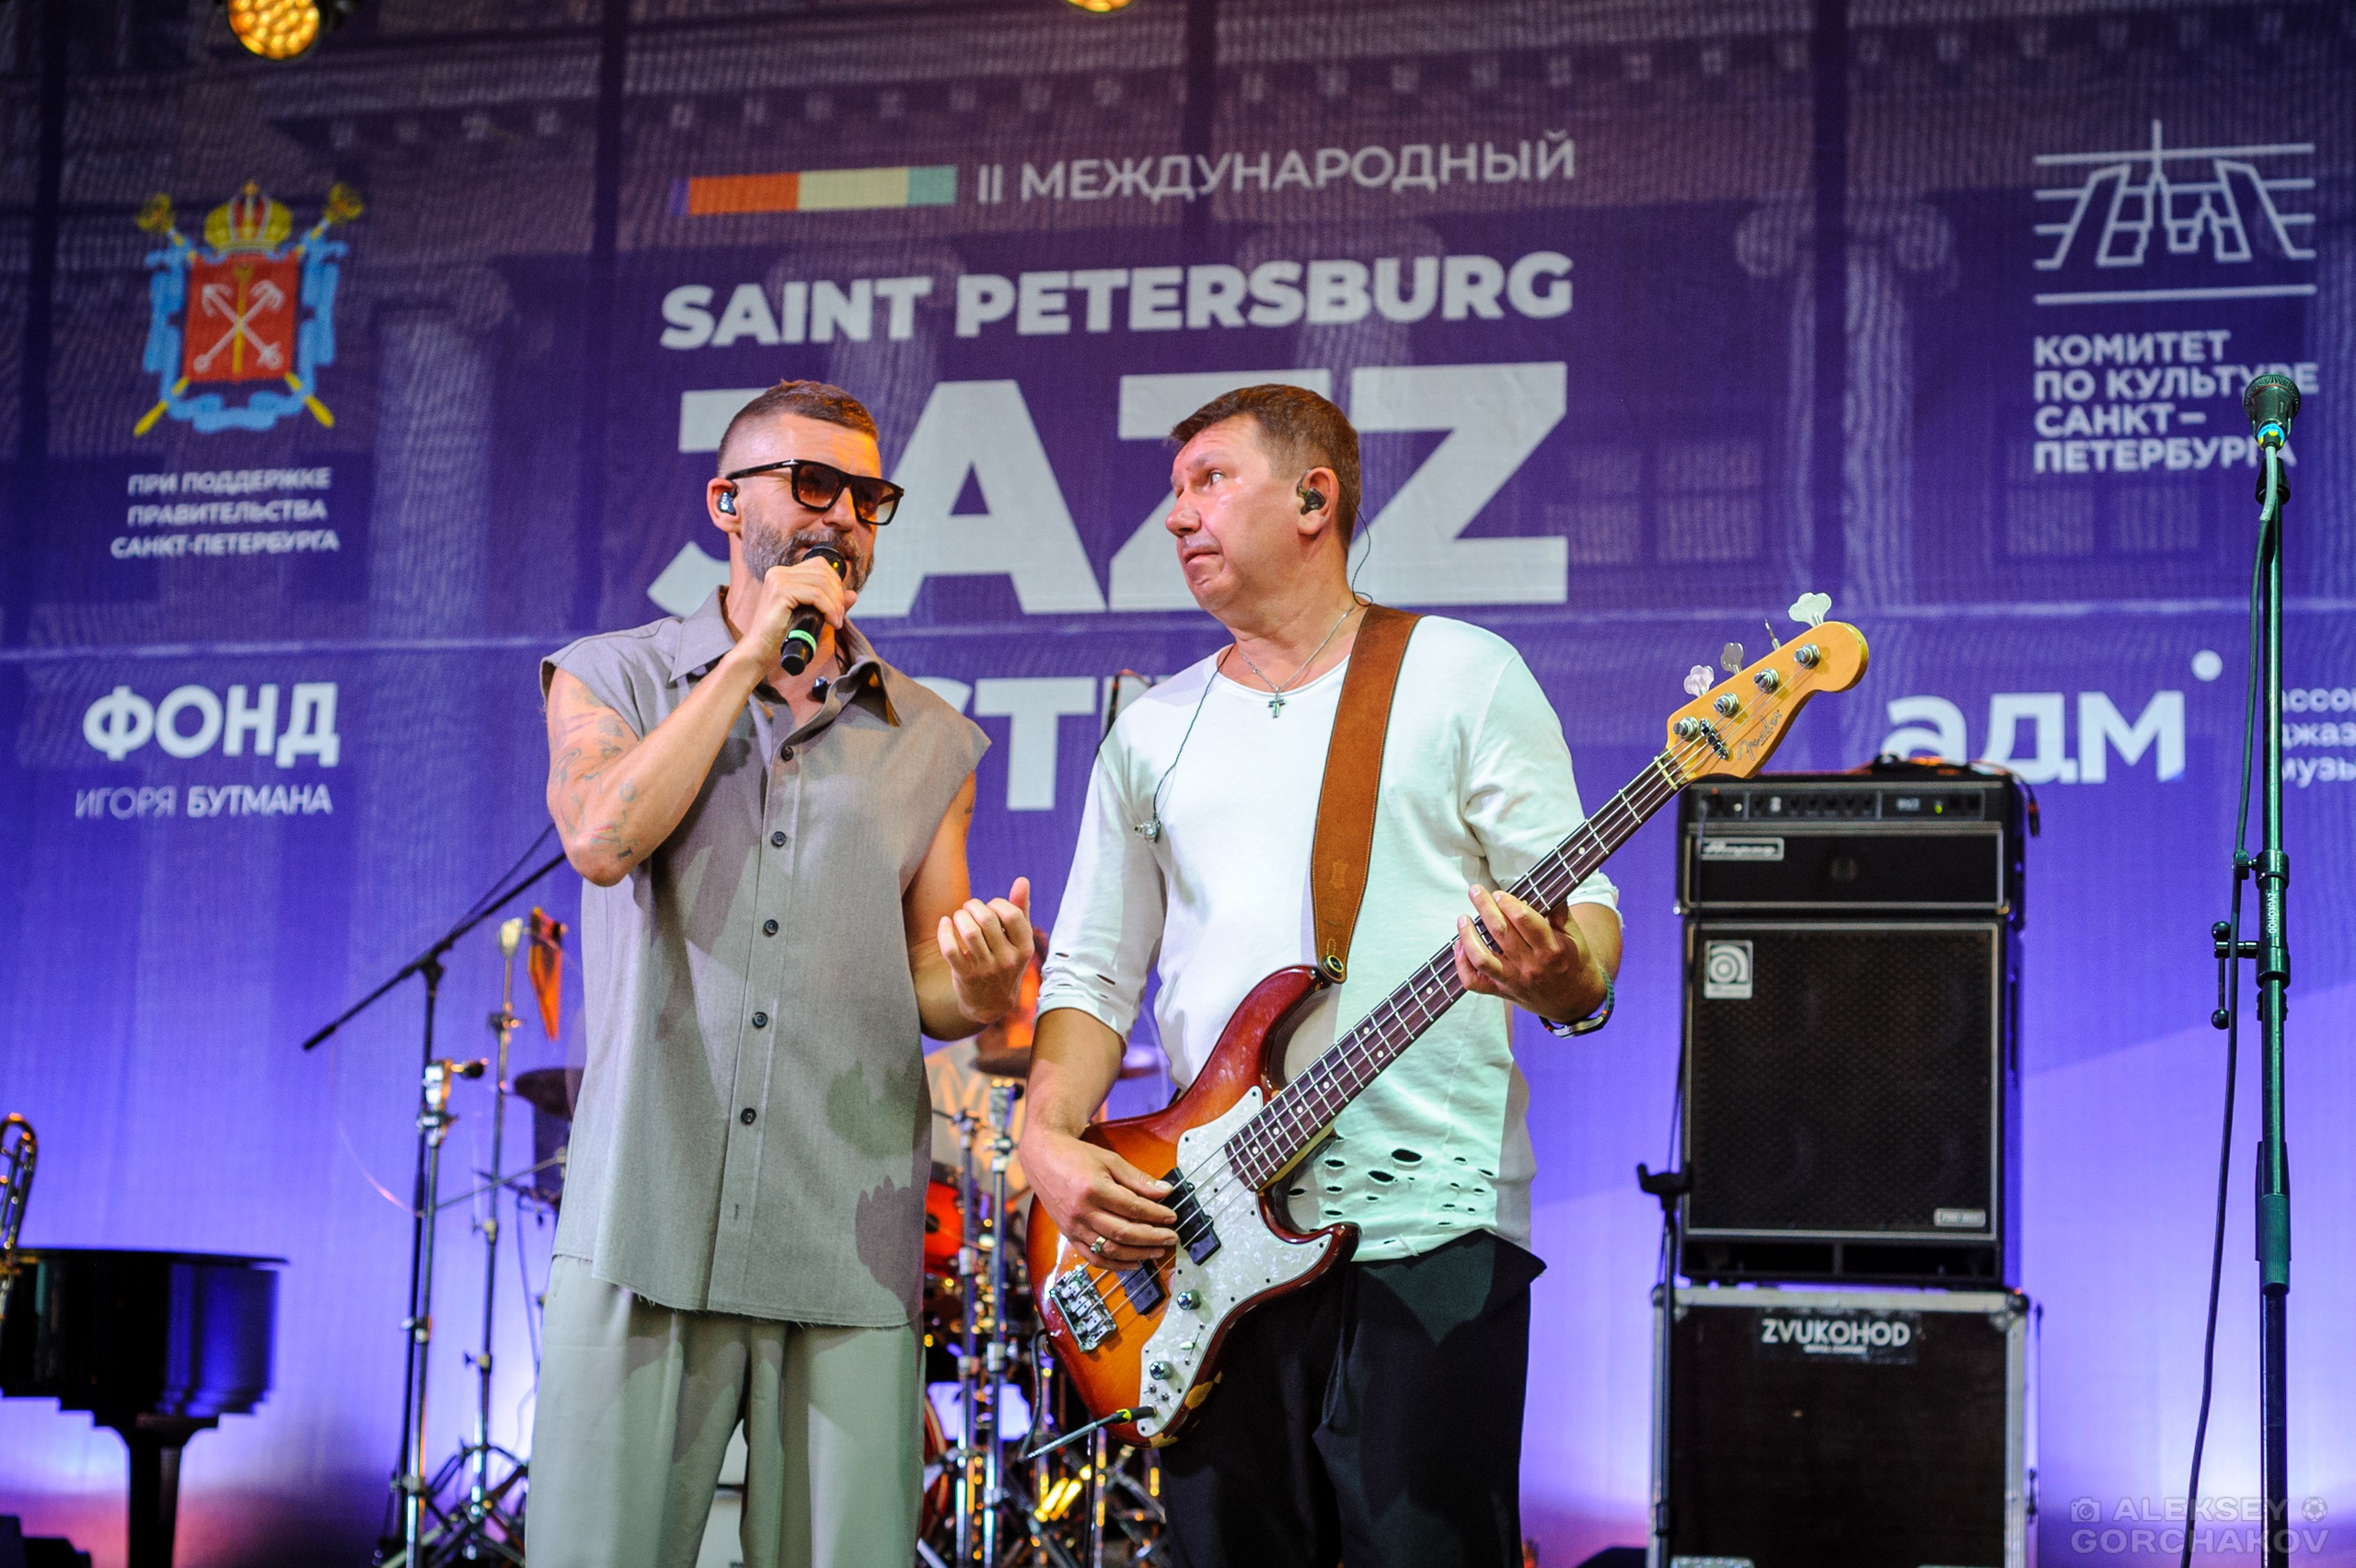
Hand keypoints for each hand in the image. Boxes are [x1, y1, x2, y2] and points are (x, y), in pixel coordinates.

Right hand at [737, 560, 856, 667]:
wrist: (760, 651)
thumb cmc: (783, 634)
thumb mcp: (811, 614)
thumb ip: (831, 602)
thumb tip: (853, 594)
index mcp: (782, 573)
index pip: (819, 564)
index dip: (835, 582)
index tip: (838, 604)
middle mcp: (778, 572)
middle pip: (823, 572)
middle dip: (838, 594)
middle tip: (839, 616)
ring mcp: (777, 580)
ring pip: (822, 583)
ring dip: (835, 603)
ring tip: (836, 621)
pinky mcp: (780, 592)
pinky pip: (815, 595)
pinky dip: (829, 609)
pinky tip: (832, 622)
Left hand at [936, 876, 1035, 1026]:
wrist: (992, 1003)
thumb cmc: (1006, 961)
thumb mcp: (1018, 941)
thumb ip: (1021, 909)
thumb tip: (1022, 880)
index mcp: (1024, 948)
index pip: (1012, 915)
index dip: (997, 904)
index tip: (990, 907)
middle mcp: (1007, 960)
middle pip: (987, 920)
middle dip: (974, 906)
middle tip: (969, 908)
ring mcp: (986, 969)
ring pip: (969, 932)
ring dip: (960, 916)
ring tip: (959, 916)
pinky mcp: (965, 976)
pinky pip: (950, 949)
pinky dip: (944, 931)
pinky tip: (945, 923)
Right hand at [1021, 1126, 1176, 1264]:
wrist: (1043, 1158)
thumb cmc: (1076, 1156)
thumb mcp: (1110, 1160)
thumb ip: (1137, 1179)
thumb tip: (1164, 1191)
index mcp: (1093, 1189)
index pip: (1132, 1208)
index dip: (1156, 1214)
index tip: (1172, 1217)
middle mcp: (1082, 1212)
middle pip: (1123, 1232)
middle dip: (1152, 1238)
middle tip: (1171, 1238)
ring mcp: (1074, 1227)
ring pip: (1110, 1249)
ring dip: (1138, 1254)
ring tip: (1158, 1251)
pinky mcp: (1069, 1235)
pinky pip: (1094, 1258)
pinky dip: (1115, 1265)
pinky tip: (1133, 1263)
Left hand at [1453, 884, 1605, 1023]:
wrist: (1574, 1001)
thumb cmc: (1573, 962)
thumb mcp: (1575, 935)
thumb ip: (1559, 911)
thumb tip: (1545, 886)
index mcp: (1551, 949)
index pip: (1524, 920)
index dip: (1508, 903)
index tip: (1499, 893)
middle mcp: (1530, 965)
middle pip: (1500, 932)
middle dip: (1485, 907)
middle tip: (1476, 891)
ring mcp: (1513, 981)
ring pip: (1482, 958)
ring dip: (1468, 936)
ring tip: (1462, 918)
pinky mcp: (1501, 992)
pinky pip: (1474, 981)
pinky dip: (1462, 964)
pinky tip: (1459, 946)